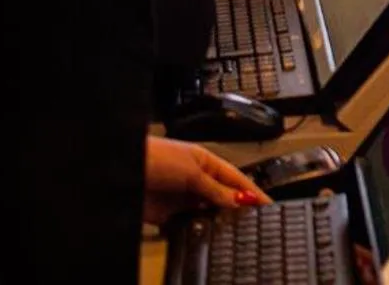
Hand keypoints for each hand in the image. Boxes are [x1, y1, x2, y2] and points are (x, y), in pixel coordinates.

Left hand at [143, 136, 266, 224]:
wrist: (122, 170)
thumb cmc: (154, 157)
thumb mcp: (192, 172)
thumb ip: (216, 189)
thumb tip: (238, 200)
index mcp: (205, 162)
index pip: (235, 178)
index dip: (251, 192)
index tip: (266, 204)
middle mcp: (195, 179)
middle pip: (222, 197)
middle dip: (234, 208)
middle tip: (249, 221)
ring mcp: (181, 197)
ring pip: (206, 213)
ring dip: (214, 220)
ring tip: (226, 228)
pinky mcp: (167, 214)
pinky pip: (187, 225)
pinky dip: (194, 229)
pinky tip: (201, 233)